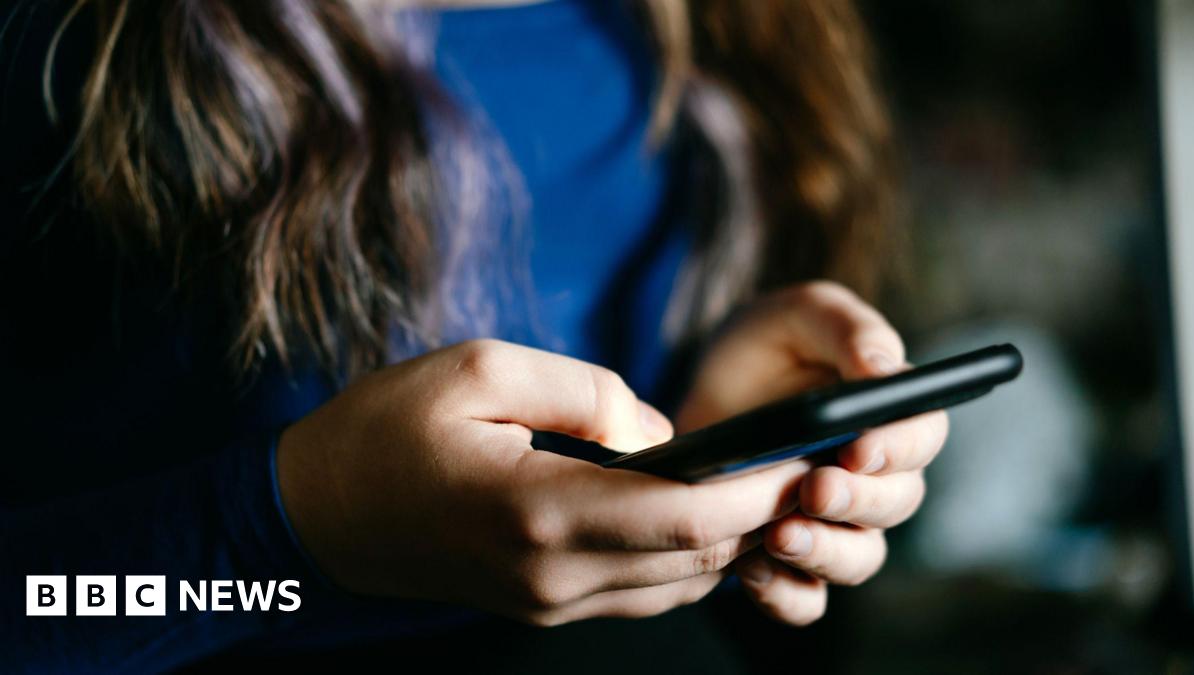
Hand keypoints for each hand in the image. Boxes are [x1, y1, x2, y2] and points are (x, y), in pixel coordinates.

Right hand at [277, 339, 809, 625]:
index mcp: (538, 511)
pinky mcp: (541, 605)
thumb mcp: (479, 369)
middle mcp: (552, 575)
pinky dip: (685, 556)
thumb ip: (586, 392)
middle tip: (804, 459)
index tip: (804, 453)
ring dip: (728, 538)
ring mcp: (547, 602)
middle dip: (761, 512)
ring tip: (763, 482)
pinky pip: (641, 591)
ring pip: (677, 583)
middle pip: (695, 556)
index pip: (685, 517)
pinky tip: (699, 513)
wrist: (315, 513)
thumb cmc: (385, 430)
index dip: (758, 489)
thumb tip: (662, 432)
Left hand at [675, 281, 948, 625]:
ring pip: (859, 558)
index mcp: (890, 413)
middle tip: (814, 488)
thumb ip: (845, 328)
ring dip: (827, 554)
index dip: (899, 448)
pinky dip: (786, 594)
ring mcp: (834, 523)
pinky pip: (805, 599)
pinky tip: (753, 571)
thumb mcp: (797, 315)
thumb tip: (884, 369)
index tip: (859, 448)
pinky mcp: (789, 558)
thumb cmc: (764, 345)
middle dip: (857, 501)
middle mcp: (873, 476)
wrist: (699, 393)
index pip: (923, 435)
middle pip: (897, 503)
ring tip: (780, 536)